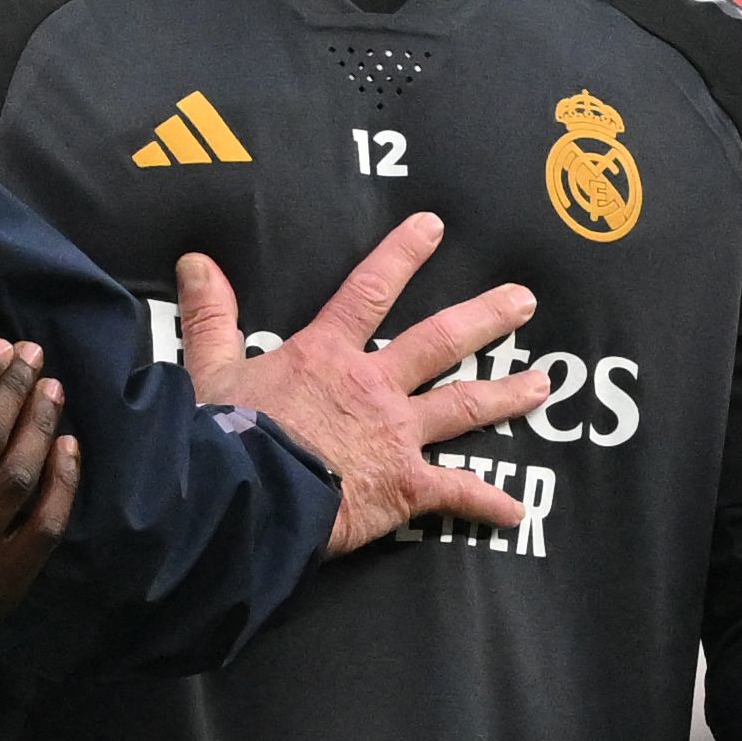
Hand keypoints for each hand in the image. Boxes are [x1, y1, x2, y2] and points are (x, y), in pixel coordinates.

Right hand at [178, 212, 550, 555]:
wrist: (245, 497)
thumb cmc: (225, 436)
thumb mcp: (211, 369)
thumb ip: (211, 315)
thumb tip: (196, 261)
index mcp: (328, 355)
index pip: (370, 290)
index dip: (402, 254)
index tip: (434, 227)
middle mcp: (375, 386)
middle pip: (441, 342)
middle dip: (486, 318)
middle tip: (525, 301)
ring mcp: (397, 435)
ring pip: (464, 406)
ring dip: (507, 394)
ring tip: (545, 383)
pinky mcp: (405, 486)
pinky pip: (455, 493)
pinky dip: (487, 504)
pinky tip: (518, 513)